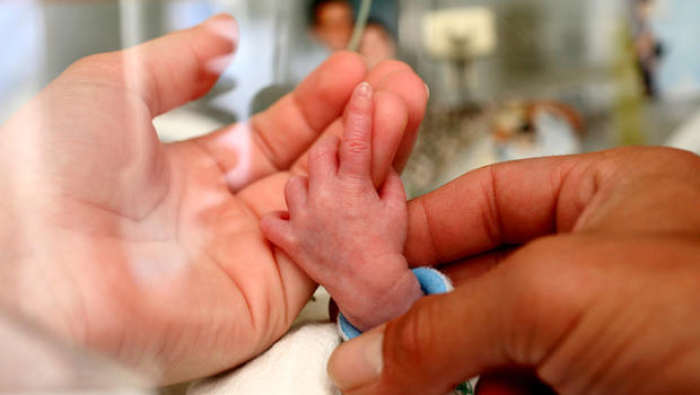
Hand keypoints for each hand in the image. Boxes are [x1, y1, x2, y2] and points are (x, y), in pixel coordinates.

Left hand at [0, 14, 428, 382]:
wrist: (37, 265)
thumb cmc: (51, 177)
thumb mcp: (112, 88)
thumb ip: (177, 63)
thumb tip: (222, 35)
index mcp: (187, 177)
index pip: (270, 137)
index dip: (312, 104)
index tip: (348, 69)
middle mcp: (223, 219)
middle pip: (308, 168)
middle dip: (355, 123)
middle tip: (393, 83)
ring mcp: (249, 258)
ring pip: (327, 203)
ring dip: (368, 152)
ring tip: (401, 101)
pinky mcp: (269, 296)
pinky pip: (331, 248)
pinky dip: (362, 204)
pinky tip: (383, 155)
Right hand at [326, 147, 699, 394]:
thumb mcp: (556, 294)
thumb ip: (447, 323)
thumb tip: (364, 360)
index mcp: (606, 199)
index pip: (484, 200)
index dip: (418, 230)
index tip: (363, 267)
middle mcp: (601, 264)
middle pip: (480, 281)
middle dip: (422, 313)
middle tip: (369, 345)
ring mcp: (600, 336)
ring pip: (492, 347)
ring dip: (444, 370)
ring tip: (401, 386)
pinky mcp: (595, 390)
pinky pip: (514, 392)